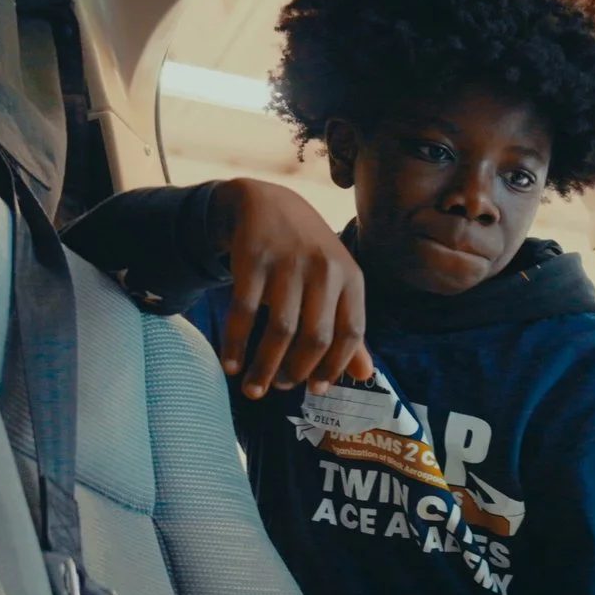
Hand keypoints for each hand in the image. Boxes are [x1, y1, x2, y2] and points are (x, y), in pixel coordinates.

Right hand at [213, 180, 374, 399]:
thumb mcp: (337, 282)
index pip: (351, 332)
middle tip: (282, 389)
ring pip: (280, 330)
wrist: (268, 203)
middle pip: (315, 337)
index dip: (335, 366)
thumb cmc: (308, 254)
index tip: (317, 390)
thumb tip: (364, 376)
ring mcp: (288, 264)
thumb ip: (348, 327)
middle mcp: (324, 270)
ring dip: (264, 367)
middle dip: (297, 371)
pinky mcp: (254, 260)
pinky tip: (230, 364)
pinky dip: (236, 344)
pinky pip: (244, 312)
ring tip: (254, 389)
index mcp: (351, 278)